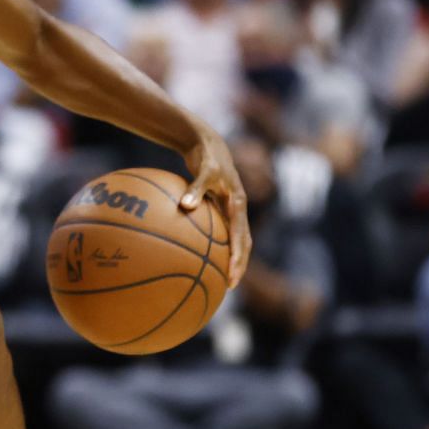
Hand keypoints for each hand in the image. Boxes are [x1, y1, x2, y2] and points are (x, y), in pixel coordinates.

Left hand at [180, 124, 250, 287]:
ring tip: (216, 276)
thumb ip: (195, 188)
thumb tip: (185, 206)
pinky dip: (211, 242)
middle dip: (238, 265)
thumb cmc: (206, 156)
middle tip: (228, 286)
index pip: (242, 238)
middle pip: (242, 243)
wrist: (206, 142)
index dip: (239, 259)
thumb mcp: (204, 171)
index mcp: (238, 204)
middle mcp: (237, 209)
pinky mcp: (219, 206)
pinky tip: (194, 253)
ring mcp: (229, 208)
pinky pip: (217, 229)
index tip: (232, 278)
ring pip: (232, 238)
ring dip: (227, 256)